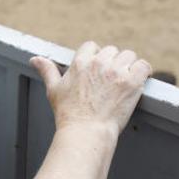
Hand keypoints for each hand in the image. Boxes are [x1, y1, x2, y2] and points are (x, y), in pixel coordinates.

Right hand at [30, 42, 151, 134]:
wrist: (86, 131)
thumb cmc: (68, 113)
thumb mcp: (54, 89)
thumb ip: (47, 70)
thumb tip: (35, 59)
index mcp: (80, 62)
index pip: (92, 46)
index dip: (96, 56)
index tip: (97, 70)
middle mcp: (99, 63)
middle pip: (112, 51)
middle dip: (112, 63)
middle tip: (111, 80)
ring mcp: (116, 72)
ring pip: (129, 56)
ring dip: (128, 66)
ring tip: (124, 82)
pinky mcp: (132, 82)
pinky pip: (144, 66)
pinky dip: (143, 72)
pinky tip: (138, 82)